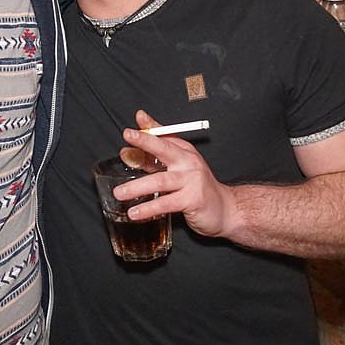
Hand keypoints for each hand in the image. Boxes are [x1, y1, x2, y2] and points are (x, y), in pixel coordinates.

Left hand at [114, 110, 236, 238]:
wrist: (225, 209)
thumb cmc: (197, 188)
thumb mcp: (177, 168)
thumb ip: (152, 157)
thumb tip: (126, 150)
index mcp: (184, 151)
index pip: (163, 136)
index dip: (146, 131)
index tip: (129, 131)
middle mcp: (188, 162)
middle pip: (164, 148)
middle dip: (144, 143)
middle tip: (125, 145)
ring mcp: (192, 180)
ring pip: (160, 180)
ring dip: (137, 187)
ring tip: (119, 193)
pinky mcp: (193, 199)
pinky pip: (166, 203)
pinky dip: (149, 208)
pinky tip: (135, 213)